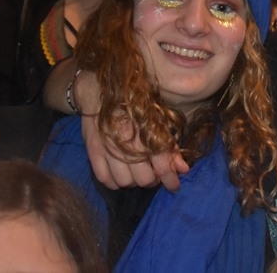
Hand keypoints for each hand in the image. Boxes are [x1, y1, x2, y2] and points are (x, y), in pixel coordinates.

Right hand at [77, 69, 188, 191]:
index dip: (170, 178)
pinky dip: (115, 182)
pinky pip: (105, 180)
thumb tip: (183, 169)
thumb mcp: (155, 118)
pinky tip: (121, 173)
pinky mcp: (92, 152)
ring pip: (125, 182)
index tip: (175, 185)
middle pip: (143, 178)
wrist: (98, 91)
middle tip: (154, 173)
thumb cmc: (132, 104)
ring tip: (137, 172)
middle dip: (152, 179)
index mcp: (145, 129)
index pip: (161, 163)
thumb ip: (170, 145)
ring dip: (134, 181)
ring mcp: (106, 148)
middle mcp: (125, 141)